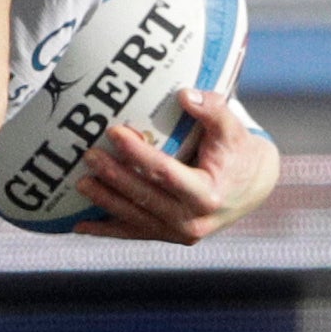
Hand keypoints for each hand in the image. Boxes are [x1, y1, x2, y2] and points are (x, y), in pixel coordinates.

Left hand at [73, 89, 277, 243]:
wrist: (251, 188)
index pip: (166, 173)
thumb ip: (214, 110)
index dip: (138, 154)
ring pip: (134, 217)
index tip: (115, 132)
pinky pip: (132, 234)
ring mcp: (178, 233)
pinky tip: (79, 225)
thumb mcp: (234, 130)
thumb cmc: (239, 153)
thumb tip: (185, 95)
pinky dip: (105, 230)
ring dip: (105, 200)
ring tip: (80, 182)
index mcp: (208, 195)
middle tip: (88, 155)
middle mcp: (193, 220)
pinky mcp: (167, 236)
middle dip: (113, 176)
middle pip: (144, 196)